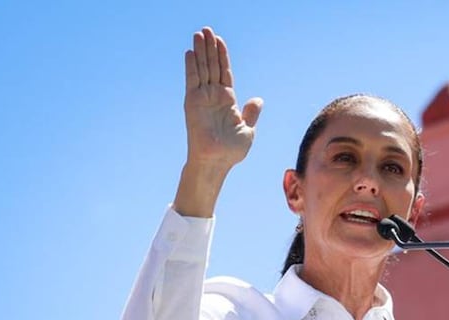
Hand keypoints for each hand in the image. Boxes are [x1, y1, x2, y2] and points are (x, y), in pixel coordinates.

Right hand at [183, 27, 261, 167]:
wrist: (217, 161)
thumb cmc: (232, 151)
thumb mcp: (247, 130)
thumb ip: (251, 113)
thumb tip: (258, 99)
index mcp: (227, 100)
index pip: (224, 72)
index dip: (222, 56)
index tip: (219, 41)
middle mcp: (213, 96)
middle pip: (212, 66)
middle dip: (210, 48)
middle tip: (207, 29)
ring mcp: (202, 98)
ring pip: (202, 69)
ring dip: (200, 51)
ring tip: (199, 34)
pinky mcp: (192, 103)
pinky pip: (192, 81)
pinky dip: (191, 67)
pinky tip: (191, 52)